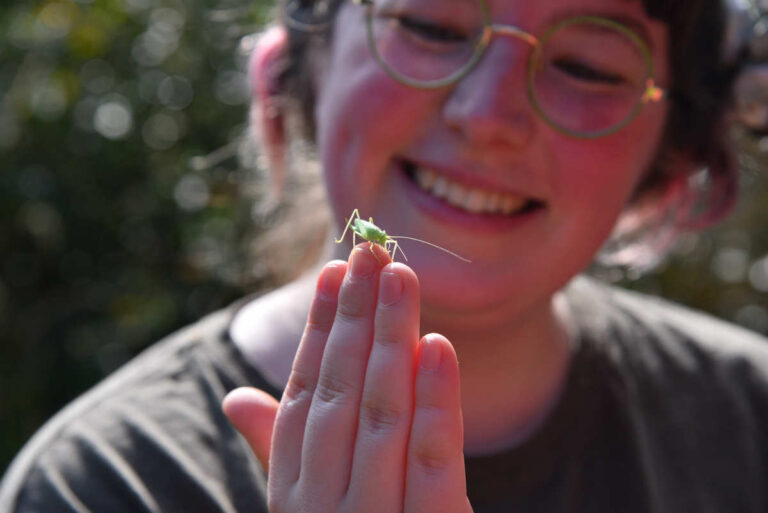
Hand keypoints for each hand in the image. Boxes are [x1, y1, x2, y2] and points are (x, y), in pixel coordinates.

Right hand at [223, 243, 471, 511]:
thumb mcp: (314, 502)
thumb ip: (279, 447)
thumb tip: (233, 396)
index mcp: (293, 488)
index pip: (304, 392)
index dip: (319, 327)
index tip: (333, 271)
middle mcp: (323, 503)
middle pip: (340, 391)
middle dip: (354, 316)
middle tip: (370, 253)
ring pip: (383, 412)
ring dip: (391, 338)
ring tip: (400, 276)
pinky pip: (431, 461)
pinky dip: (435, 400)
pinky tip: (439, 345)